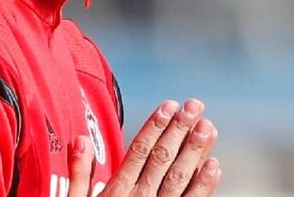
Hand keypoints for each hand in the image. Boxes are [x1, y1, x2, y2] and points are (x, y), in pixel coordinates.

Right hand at [69, 99, 221, 195]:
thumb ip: (79, 174)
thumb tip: (80, 141)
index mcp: (116, 191)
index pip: (138, 151)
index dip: (155, 126)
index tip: (169, 105)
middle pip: (162, 158)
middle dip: (179, 130)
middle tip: (195, 105)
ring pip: (179, 178)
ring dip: (195, 151)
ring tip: (208, 127)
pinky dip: (203, 186)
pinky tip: (214, 166)